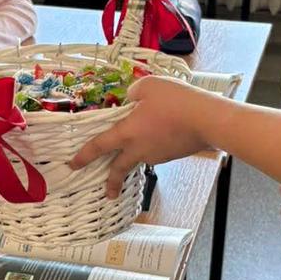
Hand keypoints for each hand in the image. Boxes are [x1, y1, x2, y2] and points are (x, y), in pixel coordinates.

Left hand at [71, 76, 220, 197]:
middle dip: (112, 183)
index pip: (98, 146)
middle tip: (108, 193)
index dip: (83, 156)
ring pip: (139, 158)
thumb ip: (133, 92)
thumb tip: (131, 99)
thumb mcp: (148, 86)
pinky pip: (156, 153)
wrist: (207, 120)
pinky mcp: (171, 155)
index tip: (73, 165)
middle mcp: (139, 149)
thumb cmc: (176, 101)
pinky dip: (153, 148)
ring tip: (140, 144)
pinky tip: (162, 135)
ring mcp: (156, 155)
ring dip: (135, 157)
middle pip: (119, 169)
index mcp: (126, 132)